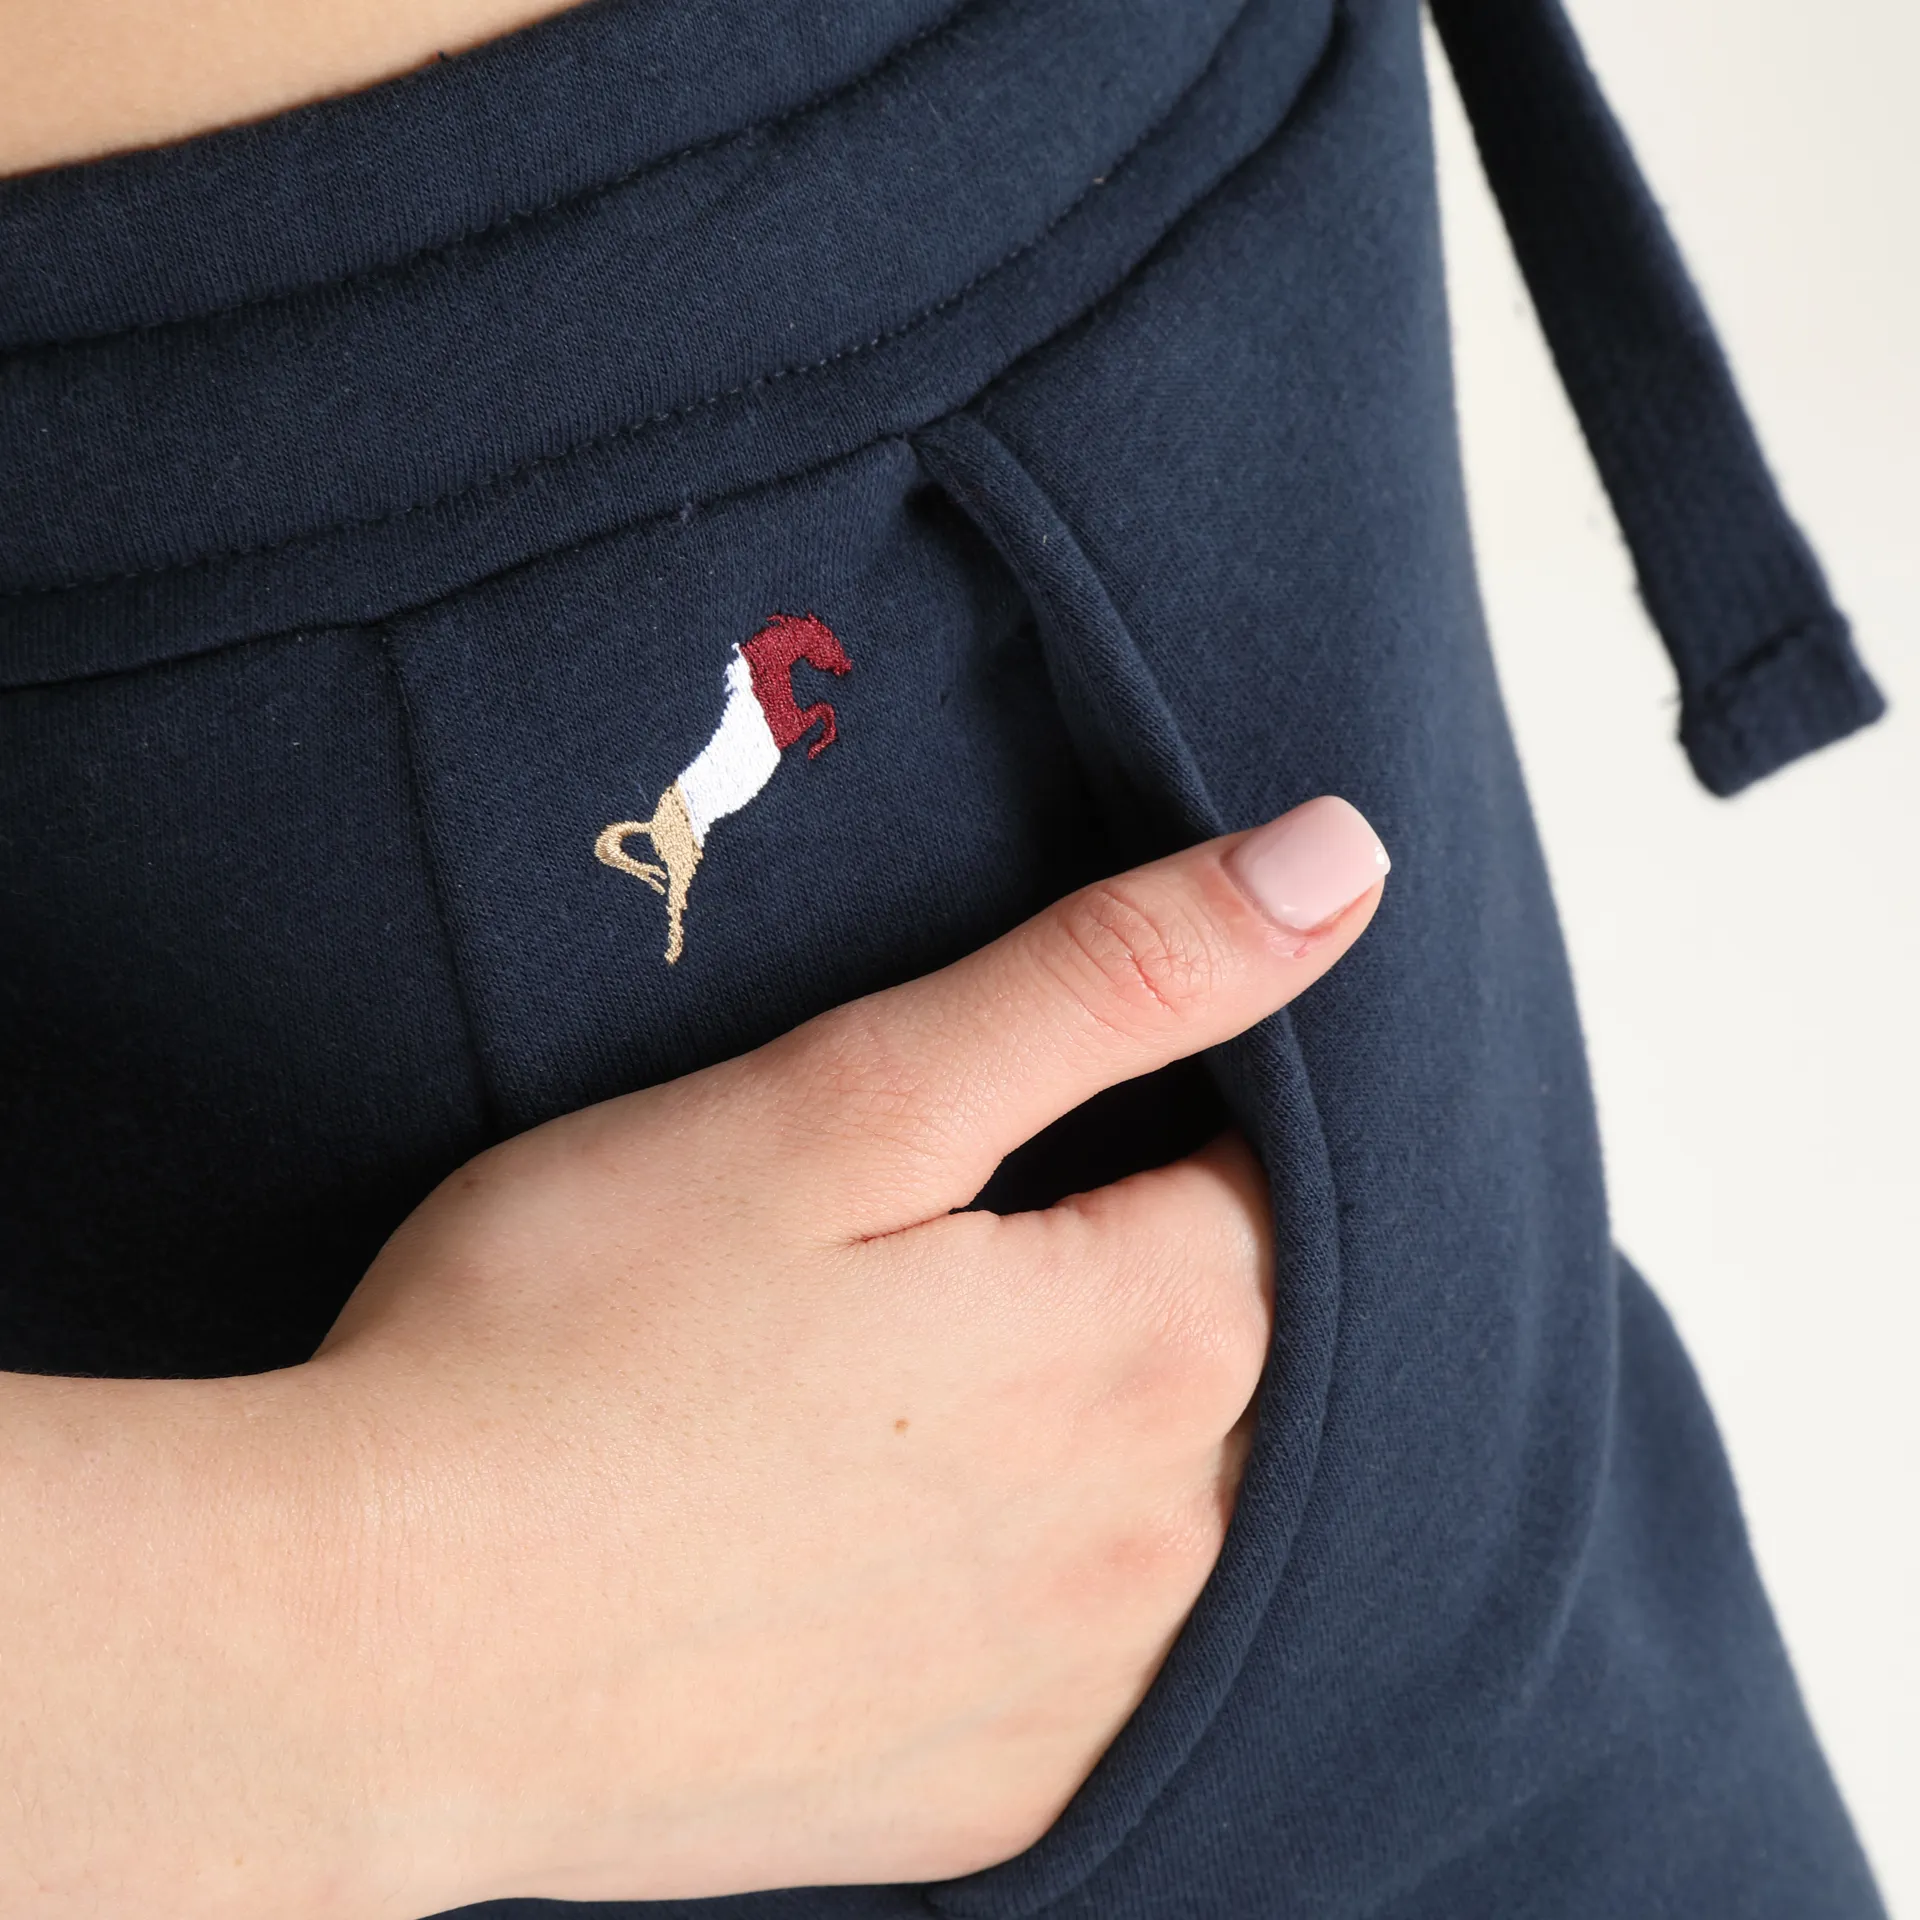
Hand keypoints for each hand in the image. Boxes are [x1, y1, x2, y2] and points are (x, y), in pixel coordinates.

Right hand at [310, 794, 1388, 1910]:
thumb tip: (1337, 861)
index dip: (1192, 1111)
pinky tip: (940, 1549)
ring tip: (960, 1381)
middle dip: (1173, 1260)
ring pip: (1208, 1517)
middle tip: (998, 1227)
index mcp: (1151, 1339)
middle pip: (1262, 1352)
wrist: (361, 1648)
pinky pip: (1116, 1677)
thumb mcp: (849, 1103)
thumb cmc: (574, 1337)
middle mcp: (1164, 1541)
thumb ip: (1105, 979)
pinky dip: (1076, 1592)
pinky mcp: (994, 1801)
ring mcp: (1083, 1695)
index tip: (1084, 1097)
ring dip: (1134, 1430)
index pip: (1278, 1184)